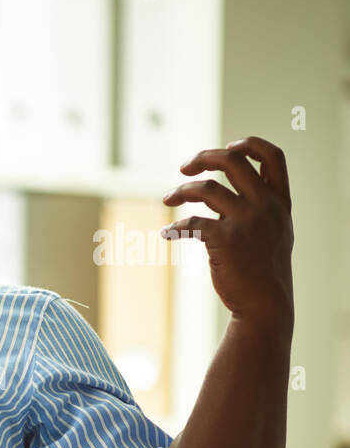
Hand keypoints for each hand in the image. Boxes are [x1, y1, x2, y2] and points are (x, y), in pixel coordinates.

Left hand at [161, 135, 293, 330]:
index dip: (249, 144)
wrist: (265, 303)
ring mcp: (246, 221)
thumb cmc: (264, 268)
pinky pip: (191, 224)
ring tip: (167, 199)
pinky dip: (175, 228)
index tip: (227, 147)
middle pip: (233, 161)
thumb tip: (223, 190)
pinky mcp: (224, 240)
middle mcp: (265, 206)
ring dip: (180, 191)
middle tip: (183, 168)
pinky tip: (167, 235)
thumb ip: (258, 206)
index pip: (273, 156)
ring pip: (206, 188)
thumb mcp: (275, 230)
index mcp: (280, 201)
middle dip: (203, 158)